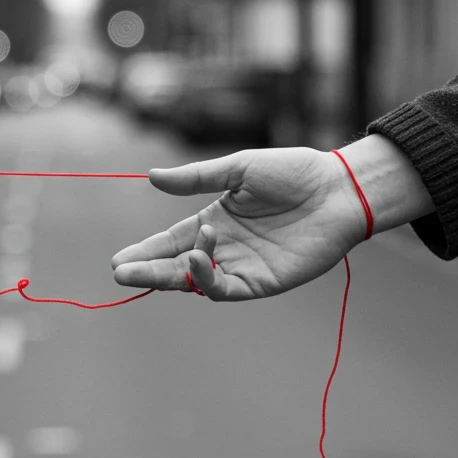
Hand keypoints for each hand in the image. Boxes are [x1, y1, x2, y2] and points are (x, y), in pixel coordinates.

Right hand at [111, 146, 390, 300]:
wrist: (338, 189)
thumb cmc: (293, 173)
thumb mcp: (238, 168)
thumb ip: (196, 177)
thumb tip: (152, 177)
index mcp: (215, 220)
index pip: (172, 240)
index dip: (145, 250)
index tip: (119, 260)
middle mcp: (225, 247)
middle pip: (176, 265)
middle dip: (146, 270)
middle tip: (120, 272)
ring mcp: (242, 266)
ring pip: (195, 281)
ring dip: (168, 276)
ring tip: (142, 267)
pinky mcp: (262, 282)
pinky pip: (225, 288)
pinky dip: (205, 279)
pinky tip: (195, 260)